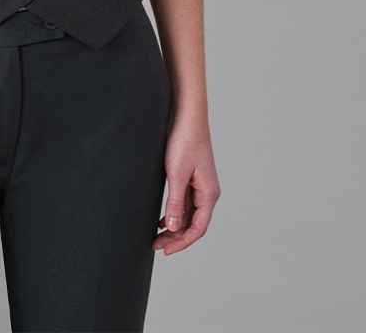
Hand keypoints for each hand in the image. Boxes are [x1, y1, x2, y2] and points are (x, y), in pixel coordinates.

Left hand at [153, 112, 220, 254]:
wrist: (187, 115)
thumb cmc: (184, 140)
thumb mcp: (176, 174)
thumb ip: (176, 202)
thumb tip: (174, 228)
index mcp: (209, 193)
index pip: (198, 228)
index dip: (182, 242)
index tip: (165, 251)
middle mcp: (208, 191)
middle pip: (194, 224)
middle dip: (177, 237)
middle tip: (156, 246)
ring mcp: (201, 184)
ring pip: (190, 214)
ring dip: (175, 226)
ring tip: (157, 236)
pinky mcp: (193, 176)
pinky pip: (186, 202)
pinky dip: (176, 213)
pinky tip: (163, 218)